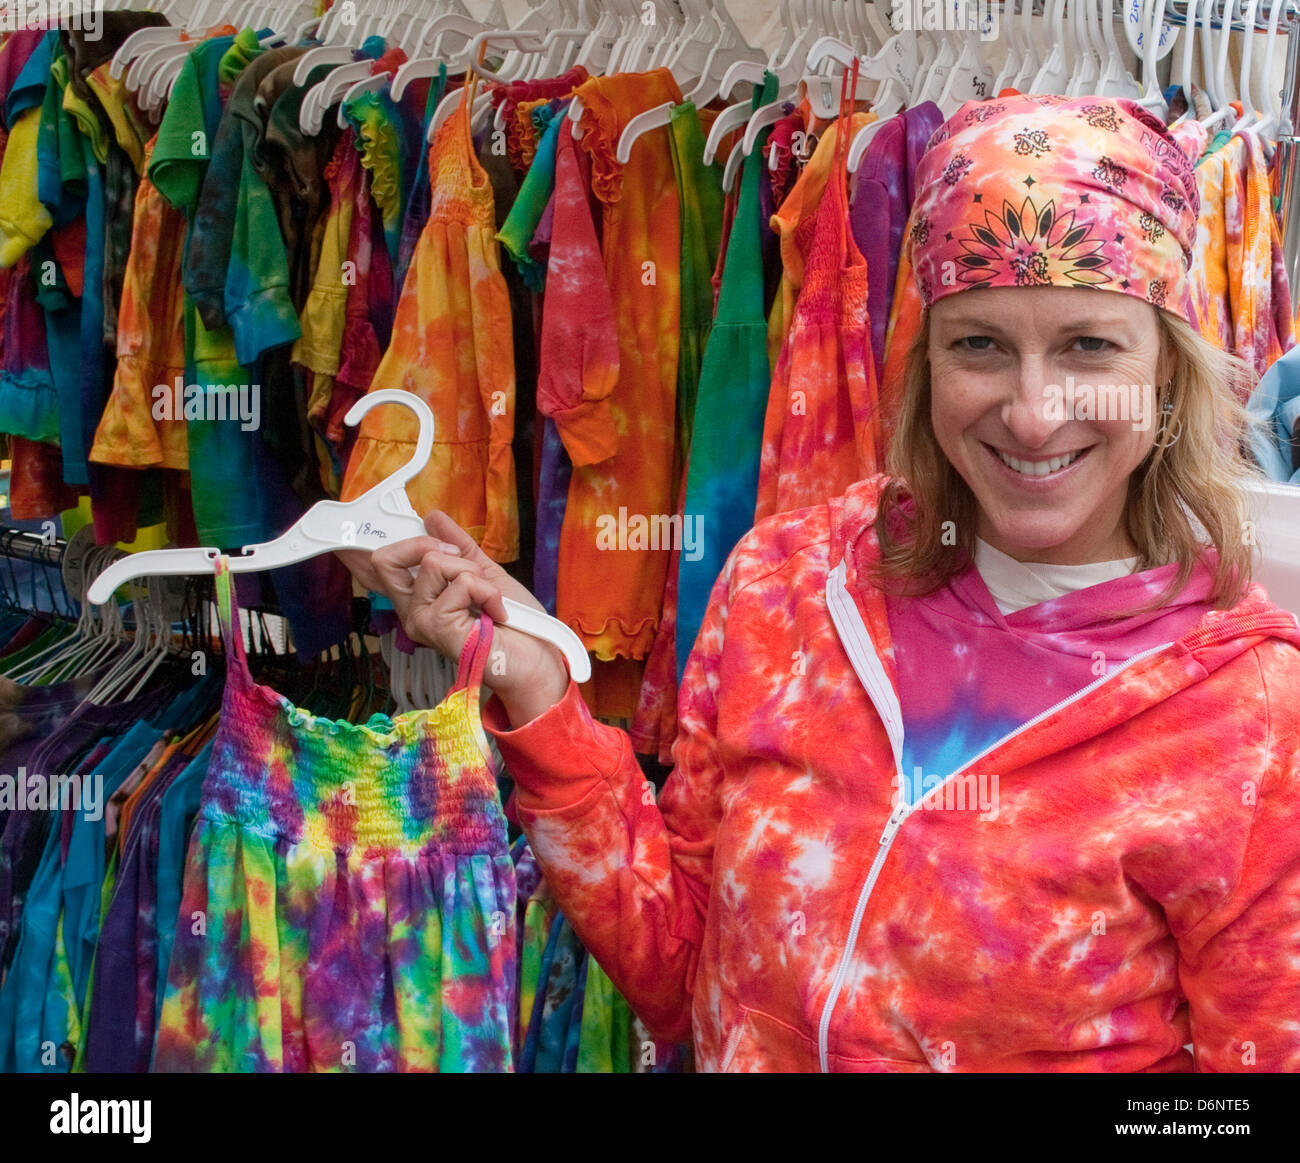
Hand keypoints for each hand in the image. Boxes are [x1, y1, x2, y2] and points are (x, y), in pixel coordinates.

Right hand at [336, 511, 570, 725]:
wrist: (537, 658)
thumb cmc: (515, 626)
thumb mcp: (486, 574)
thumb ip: (460, 547)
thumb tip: (433, 517)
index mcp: (420, 597)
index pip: (381, 566)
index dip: (382, 544)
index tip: (411, 536)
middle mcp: (412, 611)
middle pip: (386, 559)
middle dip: (426, 545)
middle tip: (460, 560)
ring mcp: (420, 621)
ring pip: (433, 562)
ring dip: (473, 573)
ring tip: (489, 599)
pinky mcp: (436, 628)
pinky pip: (460, 583)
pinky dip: (487, 591)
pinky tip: (496, 613)